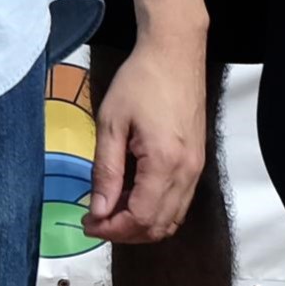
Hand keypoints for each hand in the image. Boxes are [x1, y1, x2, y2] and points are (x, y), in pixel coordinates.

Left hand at [83, 35, 207, 245]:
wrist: (175, 54)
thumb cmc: (139, 81)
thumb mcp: (111, 123)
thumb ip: (106, 171)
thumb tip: (99, 210)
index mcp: (165, 163)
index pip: (142, 218)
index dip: (112, 228)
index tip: (87, 222)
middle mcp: (188, 172)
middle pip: (160, 226)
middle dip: (125, 232)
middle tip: (94, 220)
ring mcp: (197, 169)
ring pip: (173, 218)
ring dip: (141, 224)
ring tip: (109, 210)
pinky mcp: (198, 162)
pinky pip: (179, 201)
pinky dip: (156, 210)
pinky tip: (131, 196)